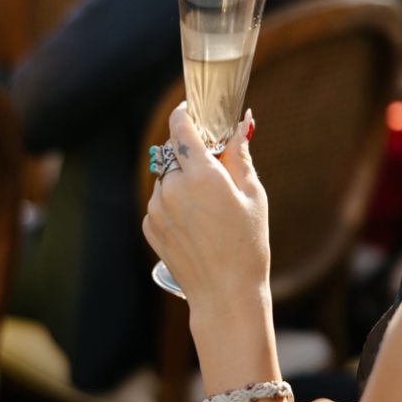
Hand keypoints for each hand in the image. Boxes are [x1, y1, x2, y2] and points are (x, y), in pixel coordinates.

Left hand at [142, 105, 268, 310]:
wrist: (225, 292)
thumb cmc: (247, 244)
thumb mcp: (253, 195)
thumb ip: (239, 155)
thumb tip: (241, 121)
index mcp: (201, 176)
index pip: (181, 128)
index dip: (185, 114)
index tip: (191, 108)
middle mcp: (171, 188)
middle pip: (175, 155)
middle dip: (192, 157)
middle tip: (215, 174)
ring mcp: (156, 208)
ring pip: (166, 179)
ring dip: (182, 182)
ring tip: (209, 210)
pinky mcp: (148, 226)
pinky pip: (160, 202)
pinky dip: (174, 204)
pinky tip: (196, 225)